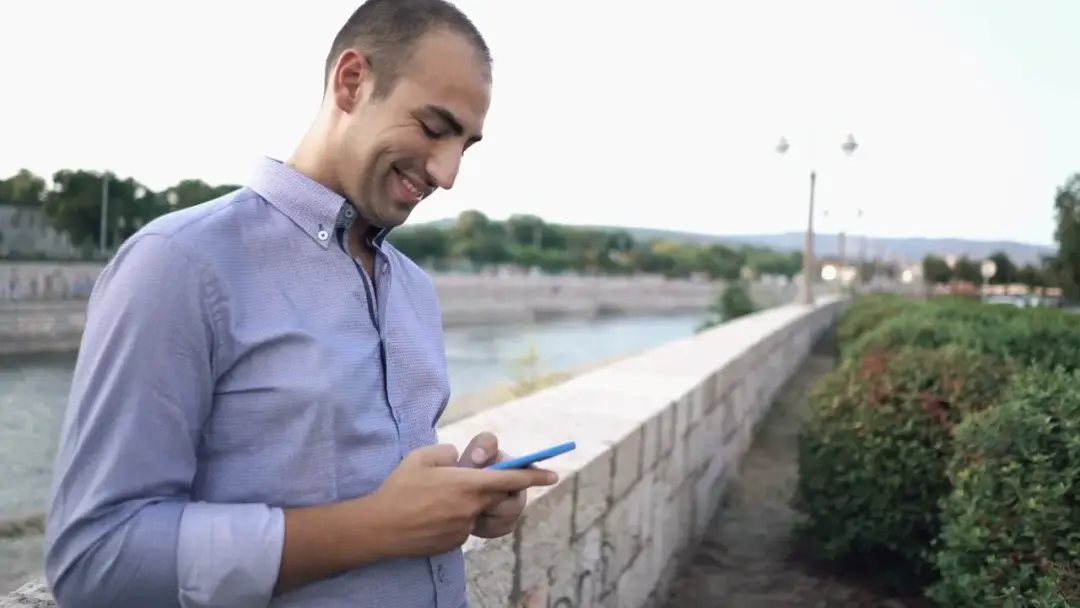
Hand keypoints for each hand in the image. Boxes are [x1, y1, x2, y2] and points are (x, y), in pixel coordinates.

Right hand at [369, 443, 556, 558]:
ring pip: (478, 510)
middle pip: (496, 494)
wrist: (380, 528)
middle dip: (492, 486)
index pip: (510, 479)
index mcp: (467, 483)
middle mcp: (471, 507)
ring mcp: (464, 527)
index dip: (534, 476)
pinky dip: (455, 517)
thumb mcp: (422, 457)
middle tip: (471, 480)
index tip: (553, 474)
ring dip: (467, 502)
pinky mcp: (455, 542)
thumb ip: (448, 452)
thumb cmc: (400, 487)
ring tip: (437, 499)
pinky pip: (464, 525)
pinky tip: (431, 514)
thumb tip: (460, 459)